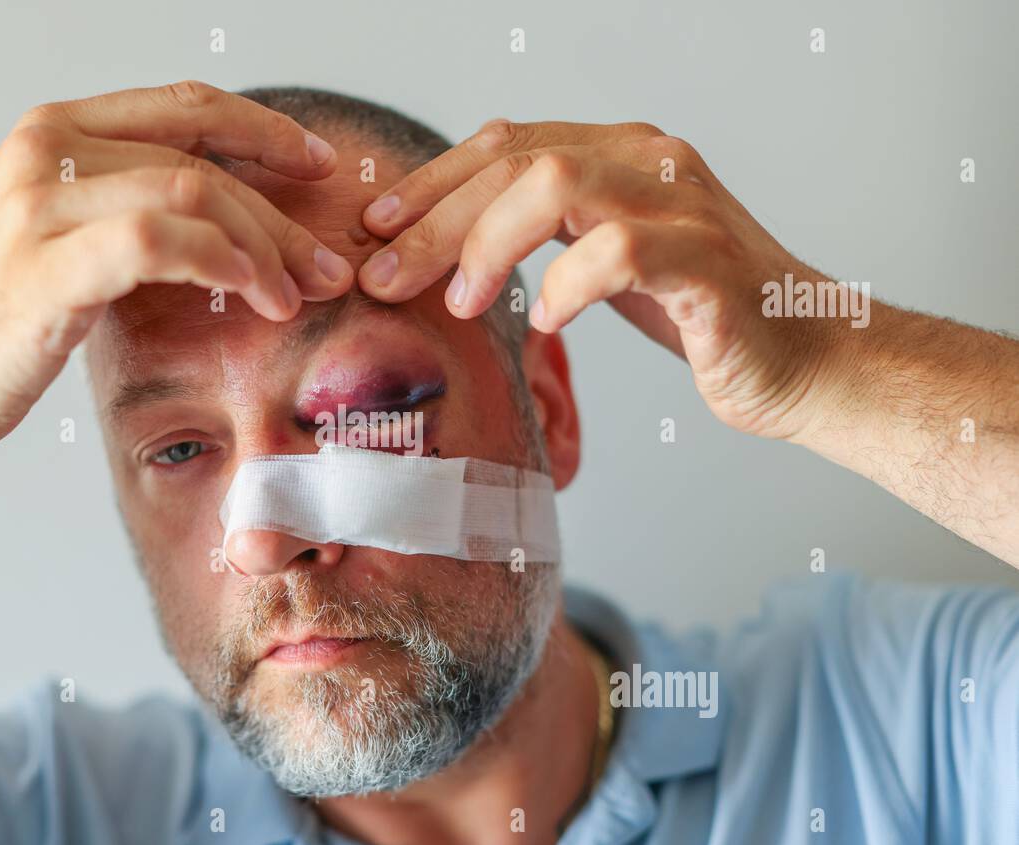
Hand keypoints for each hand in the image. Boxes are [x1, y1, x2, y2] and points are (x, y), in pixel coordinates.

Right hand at [0, 81, 353, 459]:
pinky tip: (253, 293)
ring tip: (298, 295)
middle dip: (282, 215)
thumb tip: (223, 222)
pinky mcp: (46, 266)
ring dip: (263, 246)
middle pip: (202, 159)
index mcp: (55, 134)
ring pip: (192, 193)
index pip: (185, 106)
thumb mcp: (57, 239)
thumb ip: (126, 210)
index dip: (264, 130)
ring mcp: (41, 205)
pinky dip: (221, 261)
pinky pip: (158, 242)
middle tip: (329, 266)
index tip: (318, 164)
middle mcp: (47, 152)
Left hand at [356, 119, 852, 440]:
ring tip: (458, 302)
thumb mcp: (610, 264)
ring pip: (557, 185)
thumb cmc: (701, 316)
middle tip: (383, 277)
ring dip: (486, 243)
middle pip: (515, 160)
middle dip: (434, 220)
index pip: (505, 144)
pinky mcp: (708, 265)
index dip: (431, 183)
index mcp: (621, 155)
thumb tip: (446, 254)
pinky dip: (565, 288)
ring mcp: (682, 208)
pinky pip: (617, 253)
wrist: (807, 361)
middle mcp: (651, 164)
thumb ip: (549, 238)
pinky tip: (546, 326)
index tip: (376, 229)